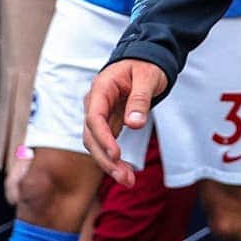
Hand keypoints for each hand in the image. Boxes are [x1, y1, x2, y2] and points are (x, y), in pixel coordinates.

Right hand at [83, 59, 166, 185]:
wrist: (147, 59)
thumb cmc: (147, 64)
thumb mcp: (148, 76)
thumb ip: (140, 99)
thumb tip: (134, 124)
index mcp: (101, 88)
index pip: (94, 118)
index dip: (104, 138)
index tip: (117, 154)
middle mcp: (95, 103)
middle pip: (92, 136)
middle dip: (106, 159)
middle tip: (125, 178)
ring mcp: (100, 114)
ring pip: (98, 144)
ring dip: (110, 164)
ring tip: (128, 181)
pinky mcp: (109, 122)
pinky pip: (107, 143)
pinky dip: (114, 158)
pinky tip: (125, 172)